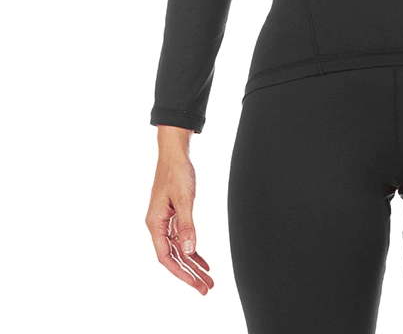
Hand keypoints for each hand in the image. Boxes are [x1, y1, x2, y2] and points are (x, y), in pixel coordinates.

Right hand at [145, 127, 213, 294]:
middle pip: (174, 257)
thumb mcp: (185, 199)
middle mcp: (158, 225)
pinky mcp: (173, 216)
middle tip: (207, 289)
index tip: (195, 283)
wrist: (175, 153)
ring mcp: (165, 222)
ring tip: (208, 279)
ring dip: (193, 264)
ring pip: (179, 250)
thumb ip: (187, 225)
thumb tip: (189, 250)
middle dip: (190, 274)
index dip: (180, 272)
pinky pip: (182, 239)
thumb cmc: (177, 172)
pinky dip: (193, 250)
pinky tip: (203, 261)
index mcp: (155, 223)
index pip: (166, 256)